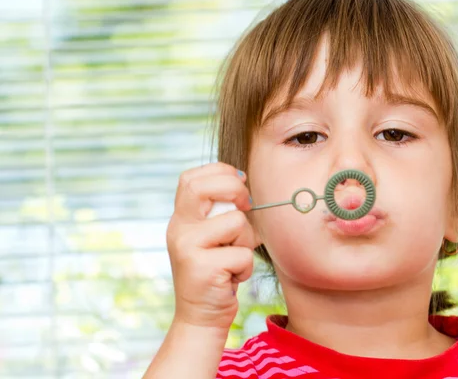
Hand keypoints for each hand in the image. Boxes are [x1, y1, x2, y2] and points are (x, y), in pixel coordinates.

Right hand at [166, 162, 259, 329]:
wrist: (201, 317)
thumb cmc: (216, 271)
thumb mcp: (212, 237)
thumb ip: (220, 211)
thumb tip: (243, 182)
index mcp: (181, 218)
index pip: (191, 178)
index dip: (220, 172)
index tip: (240, 185)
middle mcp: (179, 229)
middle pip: (202, 188)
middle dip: (234, 189)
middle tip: (245, 207)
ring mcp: (187, 248)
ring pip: (235, 222)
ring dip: (247, 241)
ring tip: (233, 259)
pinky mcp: (202, 269)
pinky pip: (242, 254)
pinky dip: (246, 268)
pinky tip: (232, 278)